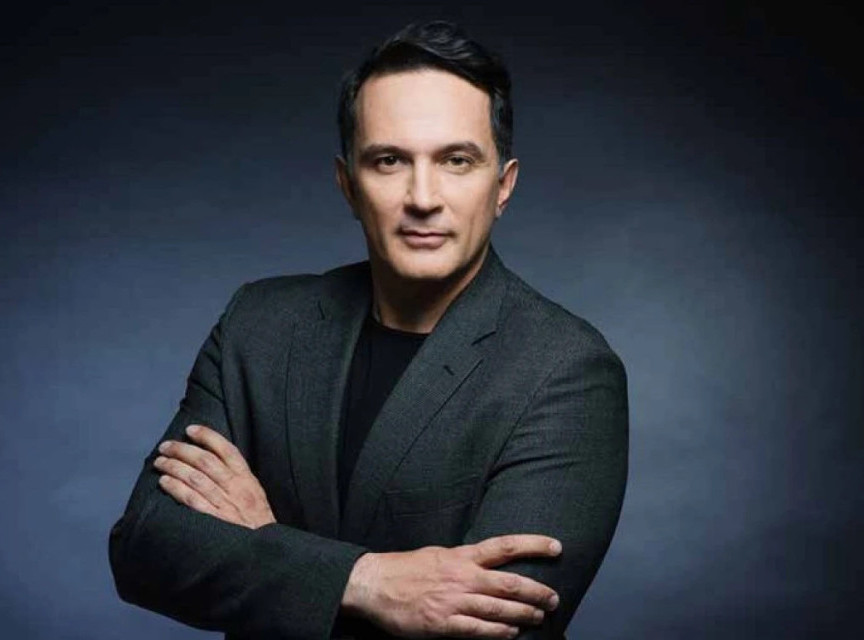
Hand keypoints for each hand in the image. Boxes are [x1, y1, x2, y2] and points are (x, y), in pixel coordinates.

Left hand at [153, 424, 275, 528]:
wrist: (264, 553)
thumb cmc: (258, 525)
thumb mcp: (256, 497)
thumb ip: (240, 480)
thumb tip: (215, 462)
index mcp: (248, 480)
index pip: (227, 450)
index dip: (207, 437)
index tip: (191, 430)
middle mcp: (236, 489)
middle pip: (206, 461)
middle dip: (183, 450)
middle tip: (166, 446)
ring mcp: (225, 505)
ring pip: (195, 478)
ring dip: (174, 467)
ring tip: (160, 462)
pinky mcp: (214, 520)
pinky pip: (191, 500)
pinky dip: (176, 488)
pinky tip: (164, 482)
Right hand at [342, 534, 561, 638]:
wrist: (374, 584)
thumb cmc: (406, 568)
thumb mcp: (439, 554)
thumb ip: (465, 560)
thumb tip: (488, 563)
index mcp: (462, 556)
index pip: (505, 546)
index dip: (533, 545)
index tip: (556, 547)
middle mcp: (462, 576)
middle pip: (510, 583)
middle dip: (537, 591)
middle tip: (554, 598)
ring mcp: (453, 601)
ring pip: (498, 608)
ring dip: (523, 614)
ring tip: (540, 616)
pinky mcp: (443, 623)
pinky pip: (478, 630)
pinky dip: (498, 633)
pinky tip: (512, 634)